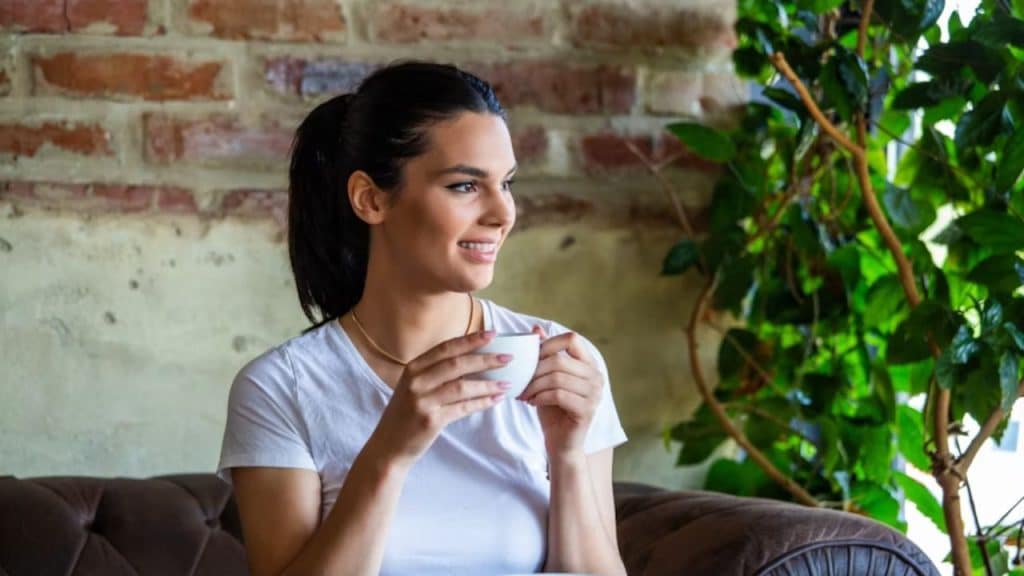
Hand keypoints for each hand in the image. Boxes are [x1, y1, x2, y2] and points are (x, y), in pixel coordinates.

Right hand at [370, 330, 512, 469]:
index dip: (471, 340)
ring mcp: (422, 401)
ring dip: (488, 384)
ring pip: (463, 386)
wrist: (389, 445)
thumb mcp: (414, 386)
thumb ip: (435, 373)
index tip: (492, 334)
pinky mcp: (431, 420)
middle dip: (485, 359)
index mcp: (413, 368)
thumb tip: (473, 360)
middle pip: (457, 364)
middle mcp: (416, 381)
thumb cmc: (406, 414)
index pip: (446, 348)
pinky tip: (495, 399)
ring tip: (507, 383)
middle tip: (508, 358)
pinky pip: (463, 408)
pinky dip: (482, 403)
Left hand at [518, 325, 603, 458]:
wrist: (560, 443)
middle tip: (522, 382)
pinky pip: (558, 394)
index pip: (572, 338)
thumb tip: (536, 329)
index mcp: (588, 363)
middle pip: (560, 359)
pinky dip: (540, 397)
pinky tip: (532, 402)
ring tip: (525, 393)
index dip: (548, 344)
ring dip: (534, 385)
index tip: (532, 360)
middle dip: (534, 370)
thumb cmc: (553, 409)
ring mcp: (595, 393)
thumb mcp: (546, 379)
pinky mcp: (587, 410)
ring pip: (557, 377)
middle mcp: (596, 376)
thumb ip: (544, 355)